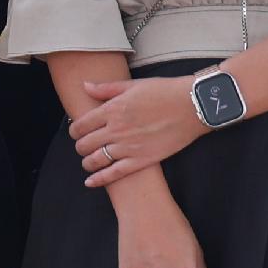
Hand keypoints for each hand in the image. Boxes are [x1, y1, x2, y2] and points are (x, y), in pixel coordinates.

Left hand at [72, 73, 205, 188]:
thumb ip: (106, 88)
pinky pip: (114, 174)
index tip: (77, 131)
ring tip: (88, 161)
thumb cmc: (165, 91)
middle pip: (85, 144)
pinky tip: (91, 182)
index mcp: (112, 109)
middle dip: (80, 146)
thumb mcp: (133, 85)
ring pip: (96, 160)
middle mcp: (116, 129)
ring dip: (87, 162)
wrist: (192, 106)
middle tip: (83, 146)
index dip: (75, 130)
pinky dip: (99, 179)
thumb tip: (85, 86)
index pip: (81, 125)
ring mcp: (128, 146)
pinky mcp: (142, 160)